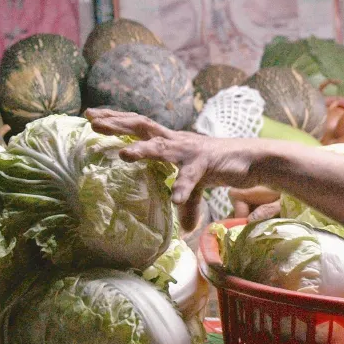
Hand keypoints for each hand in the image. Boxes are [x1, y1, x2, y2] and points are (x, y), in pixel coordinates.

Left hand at [86, 108, 260, 228]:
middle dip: (117, 122)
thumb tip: (185, 229)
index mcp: (170, 141)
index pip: (138, 125)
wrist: (253, 159)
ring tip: (123, 155)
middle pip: (142, 126)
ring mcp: (191, 150)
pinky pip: (192, 177)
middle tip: (91, 119)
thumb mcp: (198, 184)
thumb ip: (188, 201)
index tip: (91, 114)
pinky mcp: (207, 163)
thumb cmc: (222, 166)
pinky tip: (176, 198)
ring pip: (162, 147)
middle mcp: (176, 141)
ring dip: (143, 150)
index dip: (116, 118)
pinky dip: (183, 188)